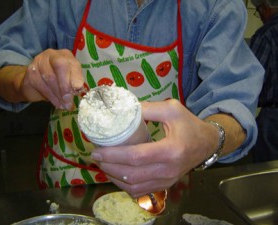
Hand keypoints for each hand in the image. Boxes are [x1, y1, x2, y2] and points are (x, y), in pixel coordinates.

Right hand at [21, 49, 83, 109]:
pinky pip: (41, 85)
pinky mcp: (30, 72)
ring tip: (64, 105)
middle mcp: (52, 55)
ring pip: (49, 77)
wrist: (34, 84)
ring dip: (58, 94)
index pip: (71, 62)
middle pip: (60, 66)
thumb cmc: (58, 81)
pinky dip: (51, 97)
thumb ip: (75, 81)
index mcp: (65, 55)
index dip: (75, 75)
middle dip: (65, 86)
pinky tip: (56, 103)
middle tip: (69, 101)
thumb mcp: (69, 79)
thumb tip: (78, 88)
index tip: (78, 89)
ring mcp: (39, 62)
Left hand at [91, 99, 218, 197]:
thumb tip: (123, 110)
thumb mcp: (171, 109)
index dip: (113, 155)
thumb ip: (147, 108)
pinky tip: (117, 175)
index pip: (135, 157)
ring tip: (103, 165)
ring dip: (114, 177)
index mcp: (171, 150)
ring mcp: (167, 181)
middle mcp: (168, 170)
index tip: (97, 150)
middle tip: (96, 156)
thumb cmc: (189, 125)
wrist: (207, 144)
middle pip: (131, 174)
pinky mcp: (165, 185)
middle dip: (109, 167)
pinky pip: (140, 191)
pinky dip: (124, 185)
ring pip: (133, 186)